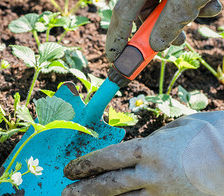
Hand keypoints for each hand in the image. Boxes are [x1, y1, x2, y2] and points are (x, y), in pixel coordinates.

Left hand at [61, 112, 223, 195]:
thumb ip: (146, 144)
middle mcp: (152, 174)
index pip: (107, 159)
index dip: (84, 166)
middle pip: (109, 186)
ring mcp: (164, 194)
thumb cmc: (206, 134)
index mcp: (149, 150)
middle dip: (83, 192)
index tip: (68, 171)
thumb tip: (124, 155)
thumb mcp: (172, 129)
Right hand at [105, 0, 222, 61]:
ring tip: (203, 15)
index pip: (122, 14)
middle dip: (159, 29)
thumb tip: (156, 45)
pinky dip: (195, 2)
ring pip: (165, 3)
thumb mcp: (185, 0)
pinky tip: (211, 4)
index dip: (118, 39)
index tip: (115, 59)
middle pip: (144, 9)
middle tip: (169, 45)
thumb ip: (168, 24)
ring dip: (184, 15)